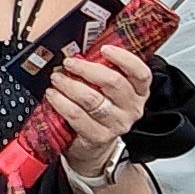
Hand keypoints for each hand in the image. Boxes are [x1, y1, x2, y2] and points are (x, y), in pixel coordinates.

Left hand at [45, 38, 155, 176]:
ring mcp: (116, 124)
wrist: (92, 146)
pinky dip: (62, 103)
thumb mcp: (106, 89)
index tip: (105, 48)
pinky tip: (53, 96)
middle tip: (69, 62)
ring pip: (92, 99)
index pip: (141, 73)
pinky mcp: (98, 136)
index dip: (124, 59)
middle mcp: (131, 108)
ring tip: (57, 78)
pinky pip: (77, 116)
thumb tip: (82, 47)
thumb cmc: (98, 111)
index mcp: (138, 92)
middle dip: (87, 68)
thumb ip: (102, 69)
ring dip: (70, 85)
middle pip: (113, 83)